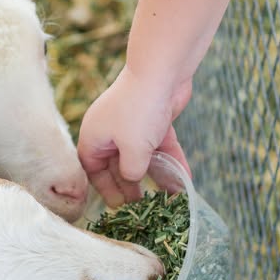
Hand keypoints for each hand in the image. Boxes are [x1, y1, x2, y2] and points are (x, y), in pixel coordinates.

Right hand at [77, 67, 191, 207]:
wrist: (162, 71)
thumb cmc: (139, 111)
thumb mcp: (132, 151)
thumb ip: (131, 173)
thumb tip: (134, 180)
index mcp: (94, 137)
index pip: (94, 171)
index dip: (106, 190)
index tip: (121, 207)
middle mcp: (111, 131)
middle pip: (119, 166)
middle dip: (133, 186)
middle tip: (145, 208)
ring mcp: (134, 125)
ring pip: (144, 157)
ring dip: (157, 176)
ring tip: (169, 199)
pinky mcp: (155, 120)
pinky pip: (161, 146)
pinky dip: (172, 160)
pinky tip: (185, 179)